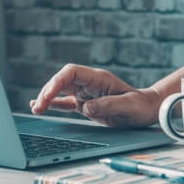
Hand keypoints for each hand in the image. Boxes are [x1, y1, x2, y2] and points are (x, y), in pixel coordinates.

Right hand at [29, 63, 161, 127]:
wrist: (148, 110)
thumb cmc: (140, 106)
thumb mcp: (127, 106)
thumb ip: (107, 105)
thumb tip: (85, 107)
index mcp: (98, 78)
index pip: (72, 72)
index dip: (58, 80)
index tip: (48, 93)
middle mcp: (90, 83)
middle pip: (62, 81)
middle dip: (48, 91)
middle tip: (39, 106)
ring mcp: (86, 93)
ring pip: (61, 91)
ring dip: (47, 98)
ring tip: (35, 108)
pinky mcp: (86, 104)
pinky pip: (65, 102)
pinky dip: (53, 104)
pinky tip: (40, 106)